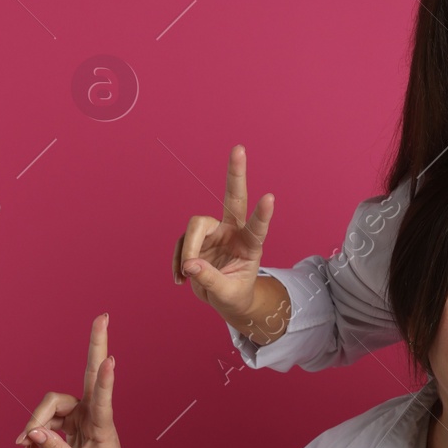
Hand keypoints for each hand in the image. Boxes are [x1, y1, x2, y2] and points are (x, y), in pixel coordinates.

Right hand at [14, 314, 143, 447]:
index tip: (111, 362)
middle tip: (103, 315)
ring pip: (50, 405)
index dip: (104, 381)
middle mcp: (94, 414)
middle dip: (95, 344)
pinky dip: (33, 433)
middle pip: (85, 376)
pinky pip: (44, 419)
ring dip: (34, 423)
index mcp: (103, 427)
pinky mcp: (70, 420)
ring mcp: (82, 414)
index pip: (104, 400)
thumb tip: (36, 434)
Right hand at [173, 144, 274, 325]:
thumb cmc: (235, 295)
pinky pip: (180, 244)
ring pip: (195, 226)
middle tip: (239, 148)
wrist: (226, 299)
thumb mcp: (228, 294)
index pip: (258, 228)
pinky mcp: (195, 238)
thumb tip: (190, 265)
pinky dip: (177, 262)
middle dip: (235, 173)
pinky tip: (181, 279)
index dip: (263, 214)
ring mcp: (214, 232)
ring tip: (186, 275)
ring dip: (187, 250)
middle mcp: (233, 231)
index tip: (270, 198)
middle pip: (233, 197)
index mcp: (251, 245)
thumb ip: (210, 280)